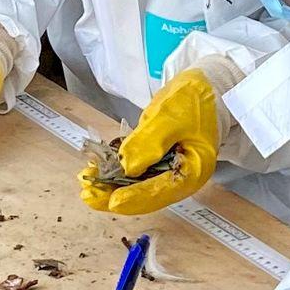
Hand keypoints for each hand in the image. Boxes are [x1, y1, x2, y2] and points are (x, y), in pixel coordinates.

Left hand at [80, 71, 219, 215]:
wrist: (202, 86)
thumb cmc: (193, 98)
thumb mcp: (171, 114)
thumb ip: (151, 141)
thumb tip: (127, 167)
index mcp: (194, 170)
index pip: (163, 190)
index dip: (136, 198)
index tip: (111, 202)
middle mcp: (182, 178)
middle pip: (147, 194)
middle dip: (116, 195)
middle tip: (88, 194)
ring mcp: (169, 171)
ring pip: (138, 186)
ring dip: (112, 185)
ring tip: (87, 183)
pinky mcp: (158, 162)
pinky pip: (135, 172)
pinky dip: (116, 172)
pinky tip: (97, 169)